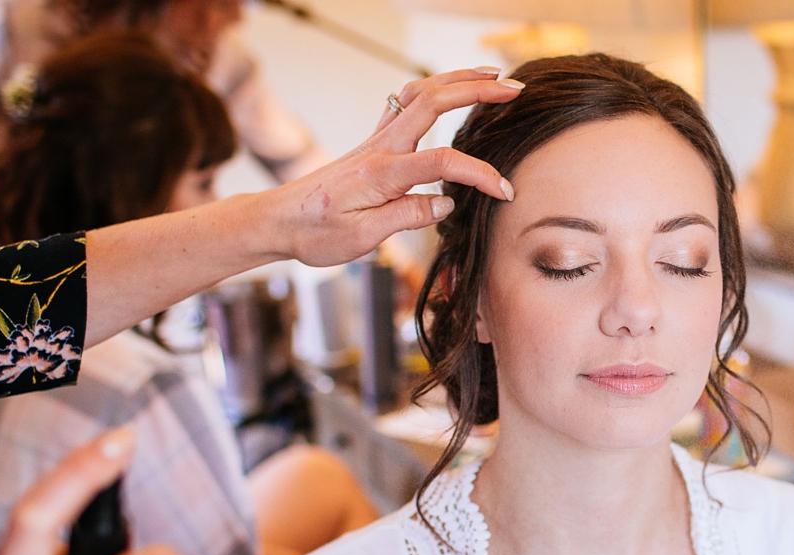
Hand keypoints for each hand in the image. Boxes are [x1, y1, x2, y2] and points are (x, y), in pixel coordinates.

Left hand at [271, 68, 523, 267]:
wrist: (279, 221)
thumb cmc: (315, 233)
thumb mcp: (361, 238)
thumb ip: (406, 217)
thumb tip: (447, 204)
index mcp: (381, 173)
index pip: (442, 162)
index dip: (478, 174)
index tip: (504, 190)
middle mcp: (380, 147)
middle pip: (434, 101)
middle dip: (477, 90)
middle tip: (515, 90)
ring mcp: (376, 140)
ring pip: (421, 93)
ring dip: (458, 80)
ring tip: (492, 78)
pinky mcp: (373, 142)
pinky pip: (406, 103)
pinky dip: (434, 90)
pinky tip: (449, 93)